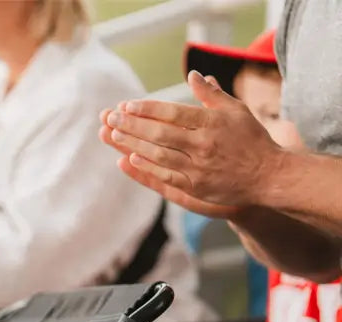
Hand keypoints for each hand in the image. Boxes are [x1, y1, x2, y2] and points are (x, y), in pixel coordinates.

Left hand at [99, 71, 285, 210]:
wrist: (267, 176)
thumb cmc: (251, 140)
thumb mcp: (236, 111)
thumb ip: (212, 95)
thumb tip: (194, 76)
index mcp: (212, 122)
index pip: (173, 113)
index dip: (148, 109)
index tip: (128, 105)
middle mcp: (203, 144)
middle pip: (161, 133)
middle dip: (133, 125)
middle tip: (112, 118)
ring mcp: (198, 167)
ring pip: (159, 154)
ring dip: (134, 145)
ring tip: (114, 135)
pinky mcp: (195, 187)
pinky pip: (166, 176)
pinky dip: (147, 168)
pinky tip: (130, 159)